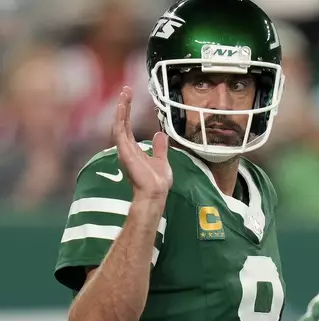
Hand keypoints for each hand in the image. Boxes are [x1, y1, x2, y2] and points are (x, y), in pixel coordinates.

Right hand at [113, 86, 172, 200]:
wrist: (156, 193)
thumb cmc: (157, 182)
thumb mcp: (161, 160)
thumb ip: (159, 147)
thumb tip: (160, 135)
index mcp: (133, 150)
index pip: (127, 127)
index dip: (127, 112)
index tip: (129, 97)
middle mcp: (126, 148)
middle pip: (121, 122)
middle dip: (123, 106)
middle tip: (125, 90)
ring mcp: (124, 150)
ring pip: (118, 124)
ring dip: (121, 108)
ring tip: (124, 94)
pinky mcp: (124, 151)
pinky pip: (119, 131)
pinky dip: (120, 118)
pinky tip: (122, 106)